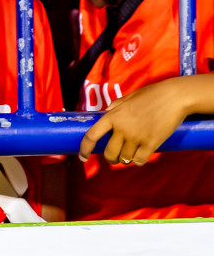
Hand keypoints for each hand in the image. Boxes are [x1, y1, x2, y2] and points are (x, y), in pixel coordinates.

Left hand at [79, 78, 195, 165]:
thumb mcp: (127, 98)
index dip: (84, 148)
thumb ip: (115, 107)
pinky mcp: (151, 143)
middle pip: (109, 153)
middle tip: (114, 158)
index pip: (92, 135)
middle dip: (110, 158)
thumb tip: (105, 113)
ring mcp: (136, 136)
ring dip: (126, 159)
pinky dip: (138, 161)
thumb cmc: (151, 95)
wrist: (174, 97)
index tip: (82, 157)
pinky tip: (140, 157)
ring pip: (125, 158)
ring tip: (130, 154)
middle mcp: (122, 128)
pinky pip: (139, 160)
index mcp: (112, 116)